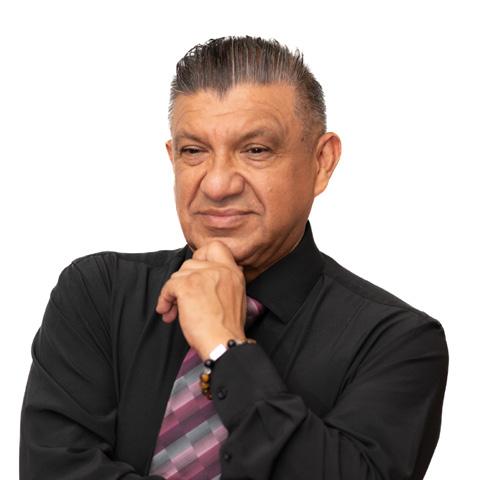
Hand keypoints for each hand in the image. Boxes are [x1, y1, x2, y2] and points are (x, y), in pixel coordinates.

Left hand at [155, 241, 246, 359]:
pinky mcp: (188, 286)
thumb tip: (211, 277)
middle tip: (182, 298)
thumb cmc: (227, 328)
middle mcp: (220, 270)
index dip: (201, 257)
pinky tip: (167, 311)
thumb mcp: (236, 298)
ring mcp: (203, 276)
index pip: (216, 248)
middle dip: (183, 281)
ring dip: (173, 293)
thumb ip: (225, 282)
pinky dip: (164, 299)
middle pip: (190, 263)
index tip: (195, 272)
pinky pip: (169, 286)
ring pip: (178, 275)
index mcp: (233, 272)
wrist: (224, 342)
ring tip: (174, 310)